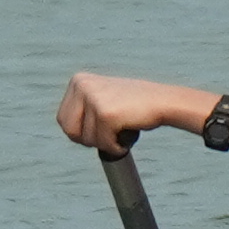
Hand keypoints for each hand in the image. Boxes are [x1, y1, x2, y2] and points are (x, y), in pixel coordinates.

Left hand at [59, 70, 195, 154]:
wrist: (164, 101)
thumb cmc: (137, 104)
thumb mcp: (104, 97)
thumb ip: (85, 107)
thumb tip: (68, 130)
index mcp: (78, 81)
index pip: (64, 120)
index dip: (82, 132)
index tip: (101, 130)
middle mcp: (82, 86)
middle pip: (69, 130)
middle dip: (90, 140)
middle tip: (110, 135)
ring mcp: (92, 99)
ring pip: (88, 140)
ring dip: (107, 143)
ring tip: (124, 128)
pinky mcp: (105, 114)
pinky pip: (104, 144)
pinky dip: (117, 147)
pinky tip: (129, 135)